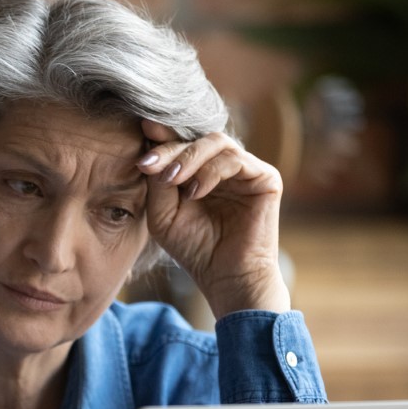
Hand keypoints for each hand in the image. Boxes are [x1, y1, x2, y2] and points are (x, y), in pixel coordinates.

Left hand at [136, 121, 290, 316]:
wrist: (226, 277)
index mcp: (200, 171)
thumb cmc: (194, 248)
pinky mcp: (265, 178)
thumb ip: (157, 184)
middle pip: (196, 138)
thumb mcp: (163, 214)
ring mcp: (246, 171)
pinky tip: (195, 192)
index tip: (142, 131)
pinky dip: (210, 171)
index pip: (182, 144)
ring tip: (173, 180)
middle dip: (169, 149)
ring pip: (217, 142)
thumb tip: (151, 152)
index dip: (162, 136)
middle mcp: (224, 167)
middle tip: (148, 164)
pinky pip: (236, 159)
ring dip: (189, 158)